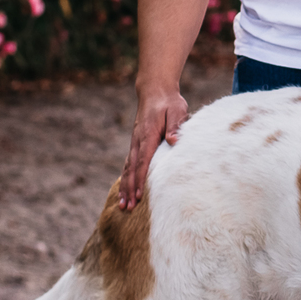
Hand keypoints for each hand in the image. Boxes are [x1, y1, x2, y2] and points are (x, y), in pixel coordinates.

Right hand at [118, 87, 187, 209]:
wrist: (155, 91)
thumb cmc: (169, 102)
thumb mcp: (176, 110)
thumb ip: (175, 125)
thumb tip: (173, 140)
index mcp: (148, 135)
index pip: (144, 161)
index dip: (141, 179)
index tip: (140, 195)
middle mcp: (138, 141)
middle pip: (132, 169)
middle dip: (130, 189)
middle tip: (128, 207)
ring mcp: (135, 143)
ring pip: (128, 168)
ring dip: (126, 187)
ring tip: (123, 206)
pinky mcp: (136, 144)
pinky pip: (129, 164)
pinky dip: (127, 178)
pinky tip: (126, 191)